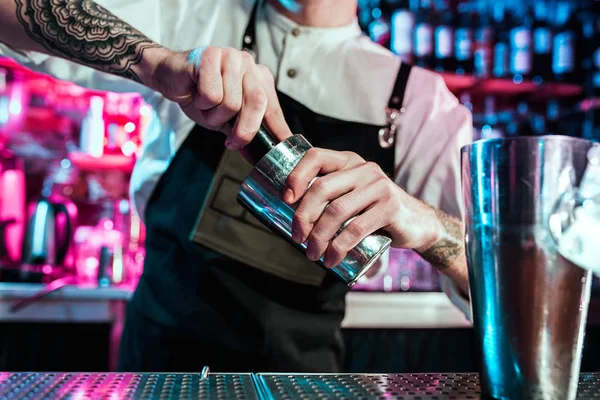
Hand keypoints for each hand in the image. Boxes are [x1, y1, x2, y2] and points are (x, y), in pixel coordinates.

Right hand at [149, 46, 291, 148]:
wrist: (169, 76)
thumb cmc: (198, 95)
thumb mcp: (225, 119)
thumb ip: (243, 132)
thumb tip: (257, 156)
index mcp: (258, 77)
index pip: (273, 108)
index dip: (277, 130)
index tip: (279, 149)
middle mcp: (248, 63)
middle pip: (257, 103)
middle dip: (245, 130)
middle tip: (232, 142)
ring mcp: (230, 57)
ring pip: (231, 102)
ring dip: (214, 114)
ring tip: (205, 105)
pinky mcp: (210, 55)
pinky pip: (212, 94)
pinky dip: (201, 102)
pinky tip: (196, 93)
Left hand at [284, 148, 441, 267]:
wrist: (417, 222)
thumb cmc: (375, 211)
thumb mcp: (352, 195)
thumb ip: (330, 196)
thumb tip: (291, 217)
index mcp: (349, 161)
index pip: (316, 157)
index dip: (296, 176)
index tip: (285, 199)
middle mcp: (364, 169)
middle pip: (322, 188)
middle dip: (303, 216)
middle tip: (297, 237)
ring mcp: (379, 186)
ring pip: (336, 211)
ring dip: (319, 237)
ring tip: (313, 254)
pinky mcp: (390, 207)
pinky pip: (356, 228)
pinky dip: (338, 247)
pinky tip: (331, 259)